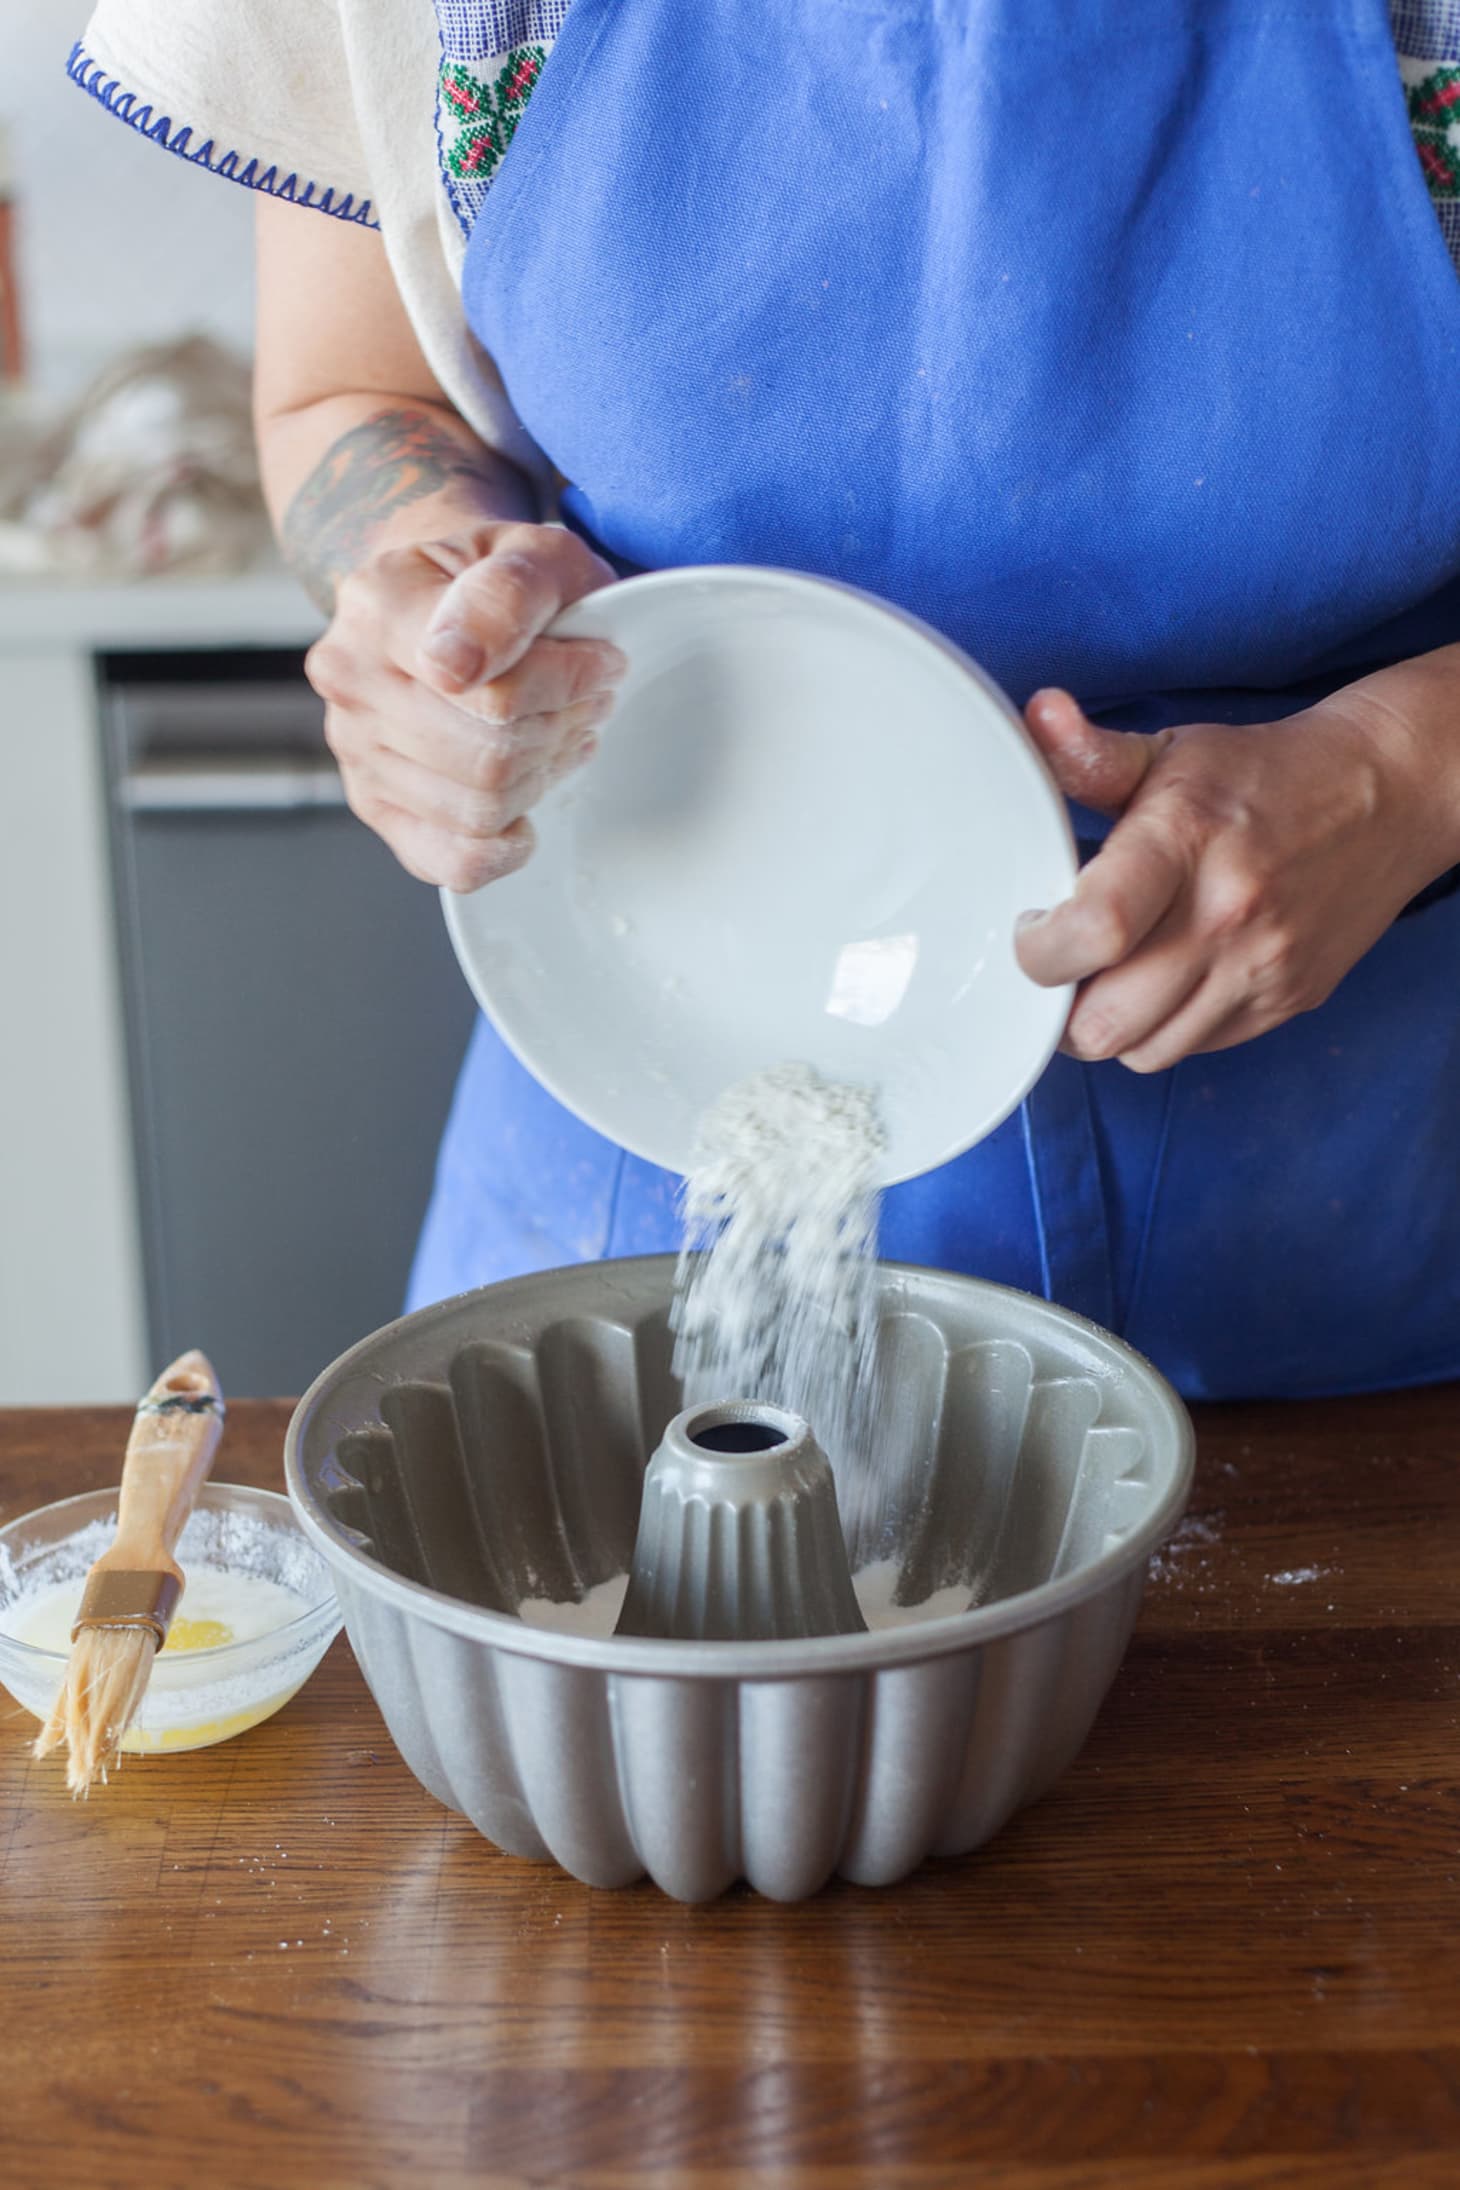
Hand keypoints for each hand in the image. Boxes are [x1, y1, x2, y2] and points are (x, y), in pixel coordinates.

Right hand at [304, 521, 624, 889]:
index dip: (569, 682)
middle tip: (590, 699)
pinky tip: (524, 805)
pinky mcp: (376, 807)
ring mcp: (356, 752)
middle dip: (562, 730)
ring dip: (543, 777)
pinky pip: (452, 863)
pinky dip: (505, 846)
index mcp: (377, 607)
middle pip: (488, 756)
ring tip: (563, 733)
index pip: (489, 688)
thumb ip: (507, 592)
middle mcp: (349, 682)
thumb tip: (458, 664)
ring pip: (480, 810)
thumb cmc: (493, 579)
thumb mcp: (529, 549)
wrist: (443, 596)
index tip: (600, 660)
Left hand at [1014, 683, 1459, 1071]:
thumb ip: (1091, 754)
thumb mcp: (1171, 753)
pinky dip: (1165, 1029)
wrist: (1386, 795)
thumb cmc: (1263, 777)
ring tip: (1109, 976)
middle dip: (1062, 1007)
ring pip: (1145, 1052)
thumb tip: (1039, 716)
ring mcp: (1261, 968)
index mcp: (1186, 841)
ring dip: (1113, 1026)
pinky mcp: (1285, 1001)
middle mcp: (1227, 914)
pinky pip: (1195, 1049)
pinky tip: (1165, 981)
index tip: (1030, 931)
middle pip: (1105, 1023)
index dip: (1039, 952)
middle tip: (1061, 966)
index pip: (1098, 929)